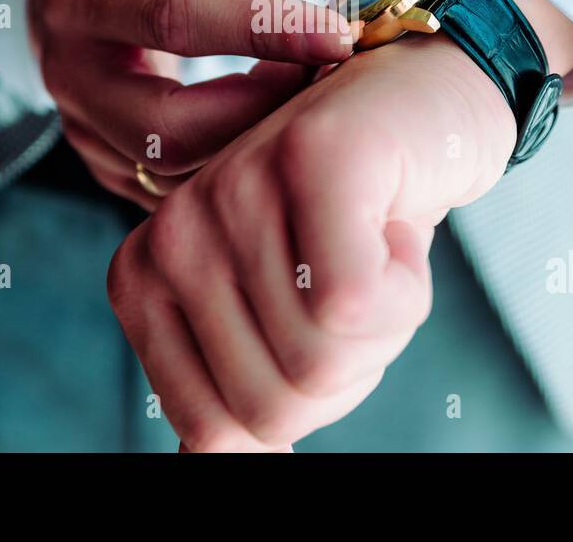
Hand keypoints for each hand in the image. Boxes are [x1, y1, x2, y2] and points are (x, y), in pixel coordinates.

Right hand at [28, 0, 394, 208]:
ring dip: (256, 145)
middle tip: (324, 77)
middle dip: (265, 110)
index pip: (175, 18)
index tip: (344, 34)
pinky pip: (177, 193)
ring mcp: (84, 129)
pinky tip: (277, 132)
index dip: (265, 30)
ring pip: (176, 173)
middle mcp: (72, 69)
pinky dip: (237, 169)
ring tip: (303, 97)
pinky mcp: (106, 166)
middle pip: (171, 126)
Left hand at [107, 0, 572, 450]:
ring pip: (328, 357)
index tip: (318, 314)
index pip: (219, 432)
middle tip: (359, 272)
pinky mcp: (314, 157)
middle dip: (352, 365)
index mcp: (147, 279)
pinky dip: (407, 286)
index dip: (303, 400)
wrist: (426, 107)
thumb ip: (238, 389)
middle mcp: (174, 231)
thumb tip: (211, 465)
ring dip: (388, 317)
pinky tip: (395, 217)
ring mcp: (237, 187)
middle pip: (278, 404)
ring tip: (373, 234)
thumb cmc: (356, 223)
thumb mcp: (280, 317)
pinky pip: (357, 303)